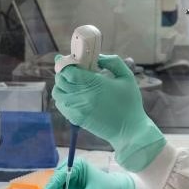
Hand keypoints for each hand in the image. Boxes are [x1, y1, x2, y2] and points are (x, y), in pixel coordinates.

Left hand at [52, 54, 165, 171]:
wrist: (129, 130)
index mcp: (95, 84)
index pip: (69, 71)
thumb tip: (97, 57)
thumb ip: (112, 62)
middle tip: (73, 69)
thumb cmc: (130, 103)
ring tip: (73, 82)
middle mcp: (83, 96)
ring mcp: (77, 109)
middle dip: (64, 72)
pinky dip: (63, 97)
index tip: (73, 60)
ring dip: (62, 85)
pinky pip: (60, 104)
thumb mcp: (127, 77)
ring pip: (57, 92)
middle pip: (61, 80)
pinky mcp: (76, 119)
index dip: (67, 63)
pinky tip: (74, 95)